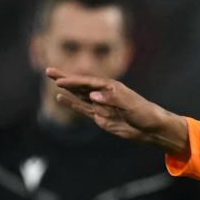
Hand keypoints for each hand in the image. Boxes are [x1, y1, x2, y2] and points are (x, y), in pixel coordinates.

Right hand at [46, 69, 189, 155]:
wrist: (150, 128)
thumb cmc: (144, 113)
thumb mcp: (129, 105)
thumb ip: (111, 99)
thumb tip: (92, 96)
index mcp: (111, 87)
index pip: (88, 83)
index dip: (73, 81)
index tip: (60, 81)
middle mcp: (103, 93)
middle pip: (80, 85)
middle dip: (65, 78)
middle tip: (48, 71)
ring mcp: (100, 105)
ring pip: (79, 95)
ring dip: (66, 89)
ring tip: (53, 81)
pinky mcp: (100, 116)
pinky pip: (83, 109)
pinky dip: (72, 103)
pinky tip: (60, 98)